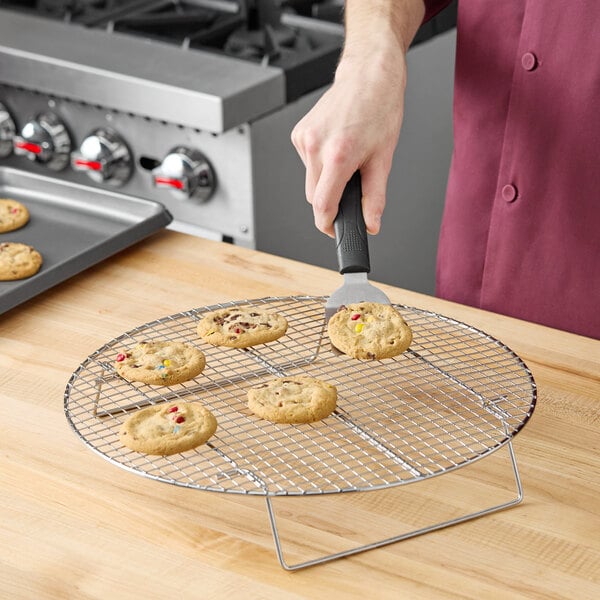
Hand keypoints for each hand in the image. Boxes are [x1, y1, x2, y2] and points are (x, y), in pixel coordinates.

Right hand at [291, 50, 406, 236]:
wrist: (368, 75)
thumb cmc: (379, 109)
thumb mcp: (384, 159)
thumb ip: (375, 197)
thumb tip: (372, 223)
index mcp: (338, 155)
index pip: (322, 206)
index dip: (328, 224)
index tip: (335, 230)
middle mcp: (315, 146)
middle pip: (314, 196)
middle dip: (330, 200)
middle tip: (352, 185)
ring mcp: (303, 138)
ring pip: (310, 180)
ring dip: (326, 180)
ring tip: (347, 157)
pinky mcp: (298, 133)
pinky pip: (307, 163)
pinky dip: (320, 163)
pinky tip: (335, 146)